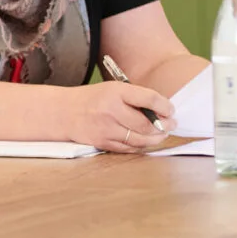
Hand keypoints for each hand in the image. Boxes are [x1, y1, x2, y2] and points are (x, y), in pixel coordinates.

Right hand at [56, 82, 175, 153]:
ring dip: (156, 138)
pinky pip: (130, 148)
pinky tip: (146, 141)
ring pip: (141, 139)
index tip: (171, 110)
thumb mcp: (113, 89)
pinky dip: (141, 145)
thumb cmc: (93, 99)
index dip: (164, 106)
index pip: (148, 98)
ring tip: (161, 134)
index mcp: (115, 91)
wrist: (64, 112)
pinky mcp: (104, 143)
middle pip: (147, 124)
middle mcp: (111, 110)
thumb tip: (162, 110)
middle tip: (171, 125)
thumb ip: (135, 98)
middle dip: (164, 126)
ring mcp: (107, 129)